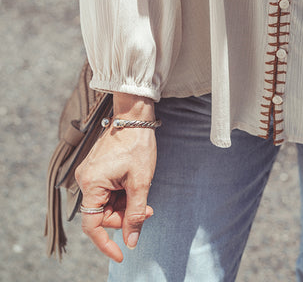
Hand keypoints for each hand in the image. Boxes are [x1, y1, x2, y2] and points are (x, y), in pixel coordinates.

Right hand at [75, 93, 157, 261]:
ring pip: (105, 203)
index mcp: (91, 184)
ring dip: (124, 205)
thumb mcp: (140, 182)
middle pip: (101, 214)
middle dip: (124, 217)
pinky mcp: (96, 168)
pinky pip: (105, 191)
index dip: (106, 243)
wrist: (135, 116)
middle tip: (148, 211)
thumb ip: (135, 214)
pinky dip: (120, 195)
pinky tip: (134, 186)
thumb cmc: (137, 144)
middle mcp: (84, 179)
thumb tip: (131, 241)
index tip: (121, 255)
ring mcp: (89, 173)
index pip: (92, 225)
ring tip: (143, 195)